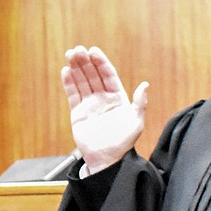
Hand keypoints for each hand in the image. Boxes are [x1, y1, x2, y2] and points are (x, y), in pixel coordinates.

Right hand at [61, 45, 148, 173]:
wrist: (107, 161)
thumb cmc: (124, 143)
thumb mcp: (136, 122)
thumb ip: (139, 103)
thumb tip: (145, 85)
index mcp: (117, 98)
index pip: (108, 75)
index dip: (101, 63)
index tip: (94, 51)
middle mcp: (103, 99)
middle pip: (93, 75)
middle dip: (86, 62)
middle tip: (78, 49)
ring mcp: (89, 105)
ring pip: (82, 82)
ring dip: (76, 68)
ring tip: (70, 54)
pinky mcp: (78, 113)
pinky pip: (73, 95)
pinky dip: (69, 83)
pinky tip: (66, 71)